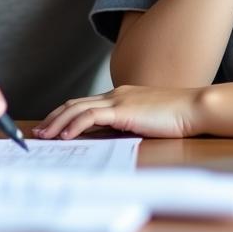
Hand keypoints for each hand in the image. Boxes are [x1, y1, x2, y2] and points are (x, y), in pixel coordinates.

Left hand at [32, 85, 204, 140]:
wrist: (193, 107)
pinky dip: (75, 125)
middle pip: (74, 103)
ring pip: (77, 108)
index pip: (84, 103)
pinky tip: (65, 136)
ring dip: (57, 123)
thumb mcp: (145, 119)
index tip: (51, 126)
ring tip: (44, 136)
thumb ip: (128, 123)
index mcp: (120, 96)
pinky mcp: (123, 111)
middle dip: (54, 118)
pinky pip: (91, 116)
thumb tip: (111, 135)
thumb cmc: (175, 117)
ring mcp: (118, 101)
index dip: (64, 114)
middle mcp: (114, 95)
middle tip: (38, 133)